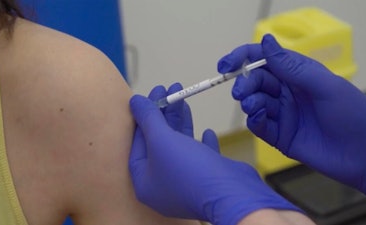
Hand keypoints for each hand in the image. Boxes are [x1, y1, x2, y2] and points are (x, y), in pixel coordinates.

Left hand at [128, 84, 300, 224]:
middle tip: (170, 89)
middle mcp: (163, 184)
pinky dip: (202, 143)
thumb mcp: (162, 140)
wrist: (231, 194)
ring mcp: (186, 183)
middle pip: (160, 142)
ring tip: (183, 98)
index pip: (138, 142)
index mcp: (145, 181)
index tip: (153, 93)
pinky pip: (200, 158)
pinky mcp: (207, 180)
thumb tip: (134, 101)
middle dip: (165, 113)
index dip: (145, 115)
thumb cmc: (189, 170)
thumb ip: (148, 119)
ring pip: (180, 146)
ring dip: (181, 121)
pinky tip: (207, 131)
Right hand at [218, 34, 365, 197]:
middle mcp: (287, 92)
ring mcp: (282, 114)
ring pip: (254, 102)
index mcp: (297, 74)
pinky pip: (259, 125)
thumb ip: (291, 66)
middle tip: (240, 92)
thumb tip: (265, 40)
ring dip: (249, 102)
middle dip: (244, 84)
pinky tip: (258, 119)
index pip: (264, 59)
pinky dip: (254, 120)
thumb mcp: (323, 85)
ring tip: (253, 107)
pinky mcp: (279, 135)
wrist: (364, 154)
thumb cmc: (352, 114)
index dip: (242, 58)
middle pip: (255, 81)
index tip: (225, 65)